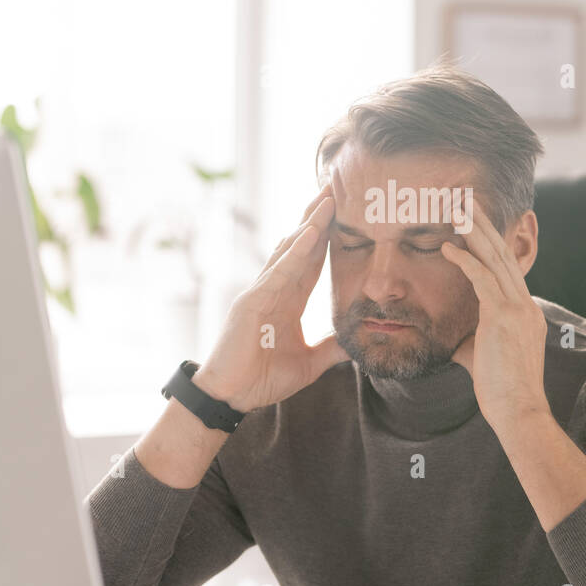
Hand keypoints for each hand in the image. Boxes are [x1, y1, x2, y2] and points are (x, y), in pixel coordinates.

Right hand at [194, 184, 349, 411]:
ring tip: (328, 199)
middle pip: (302, 246)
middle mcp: (274, 289)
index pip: (314, 261)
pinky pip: (278, 272)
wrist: (230, 398)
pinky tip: (310, 233)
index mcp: (287, 300)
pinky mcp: (251, 302)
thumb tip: (355, 341)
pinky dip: (295, 252)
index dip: (329, 237)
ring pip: (289, 250)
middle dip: (320, 218)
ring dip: (310, 224)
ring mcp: (261, 292)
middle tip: (338, 188)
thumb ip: (330, 349)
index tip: (347, 213)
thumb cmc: (261, 379)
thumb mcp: (308, 363)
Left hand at [440, 199, 549, 436]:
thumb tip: (452, 340)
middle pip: (503, 253)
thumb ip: (471, 341)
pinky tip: (446, 246)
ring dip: (474, 231)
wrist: (520, 411)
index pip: (505, 268)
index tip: (472, 223)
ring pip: (495, 258)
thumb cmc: (502, 391)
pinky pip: (482, 278)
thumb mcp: (483, 357)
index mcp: (524, 311)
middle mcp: (525, 303)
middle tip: (466, 199)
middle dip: (484, 224)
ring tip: (456, 208)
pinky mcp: (504, 316)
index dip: (488, 243)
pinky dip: (465, 259)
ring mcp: (518, 308)